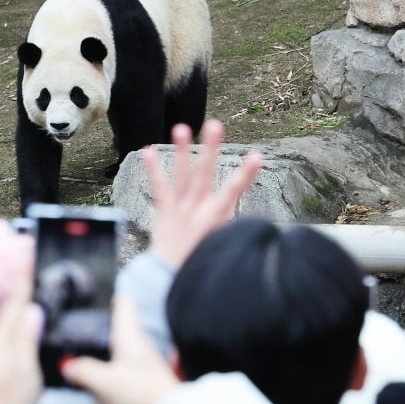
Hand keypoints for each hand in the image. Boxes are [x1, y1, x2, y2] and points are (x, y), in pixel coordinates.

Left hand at [0, 262, 42, 403]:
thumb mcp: (24, 368)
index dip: (23, 275)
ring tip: (31, 279)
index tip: (28, 251)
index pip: (16, 299)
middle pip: (13, 302)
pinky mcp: (4, 360)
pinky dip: (21, 314)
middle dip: (22, 279)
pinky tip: (28, 315)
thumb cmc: (12, 400)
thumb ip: (27, 338)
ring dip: (21, 295)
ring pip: (12, 314)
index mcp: (4, 338)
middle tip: (31, 257)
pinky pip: (14, 327)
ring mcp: (0, 350)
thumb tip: (33, 308)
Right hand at [61, 298, 179, 403]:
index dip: (109, 299)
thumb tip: (67, 366)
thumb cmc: (141, 391)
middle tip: (82, 349)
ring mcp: (143, 359)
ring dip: (103, 370)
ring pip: (116, 356)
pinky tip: (109, 401)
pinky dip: (112, 384)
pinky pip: (122, 374)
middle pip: (115, 331)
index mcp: (128, 335)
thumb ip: (83, 372)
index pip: (123, 304)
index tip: (95, 302)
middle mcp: (137, 342)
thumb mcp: (105, 381)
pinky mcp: (145, 375)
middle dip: (97, 341)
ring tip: (97, 389)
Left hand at [145, 119, 262, 266]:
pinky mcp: (165, 211)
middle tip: (215, 124)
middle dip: (211, 148)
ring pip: (182, 175)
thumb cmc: (201, 260)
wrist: (171, 279)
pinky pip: (159, 187)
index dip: (246, 173)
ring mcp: (179, 208)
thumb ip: (229, 224)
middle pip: (206, 174)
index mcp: (216, 217)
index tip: (257, 155)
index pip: (234, 191)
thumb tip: (244, 213)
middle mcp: (197, 209)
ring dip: (182, 151)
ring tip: (181, 127)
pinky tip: (147, 150)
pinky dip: (153, 169)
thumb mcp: (222, 243)